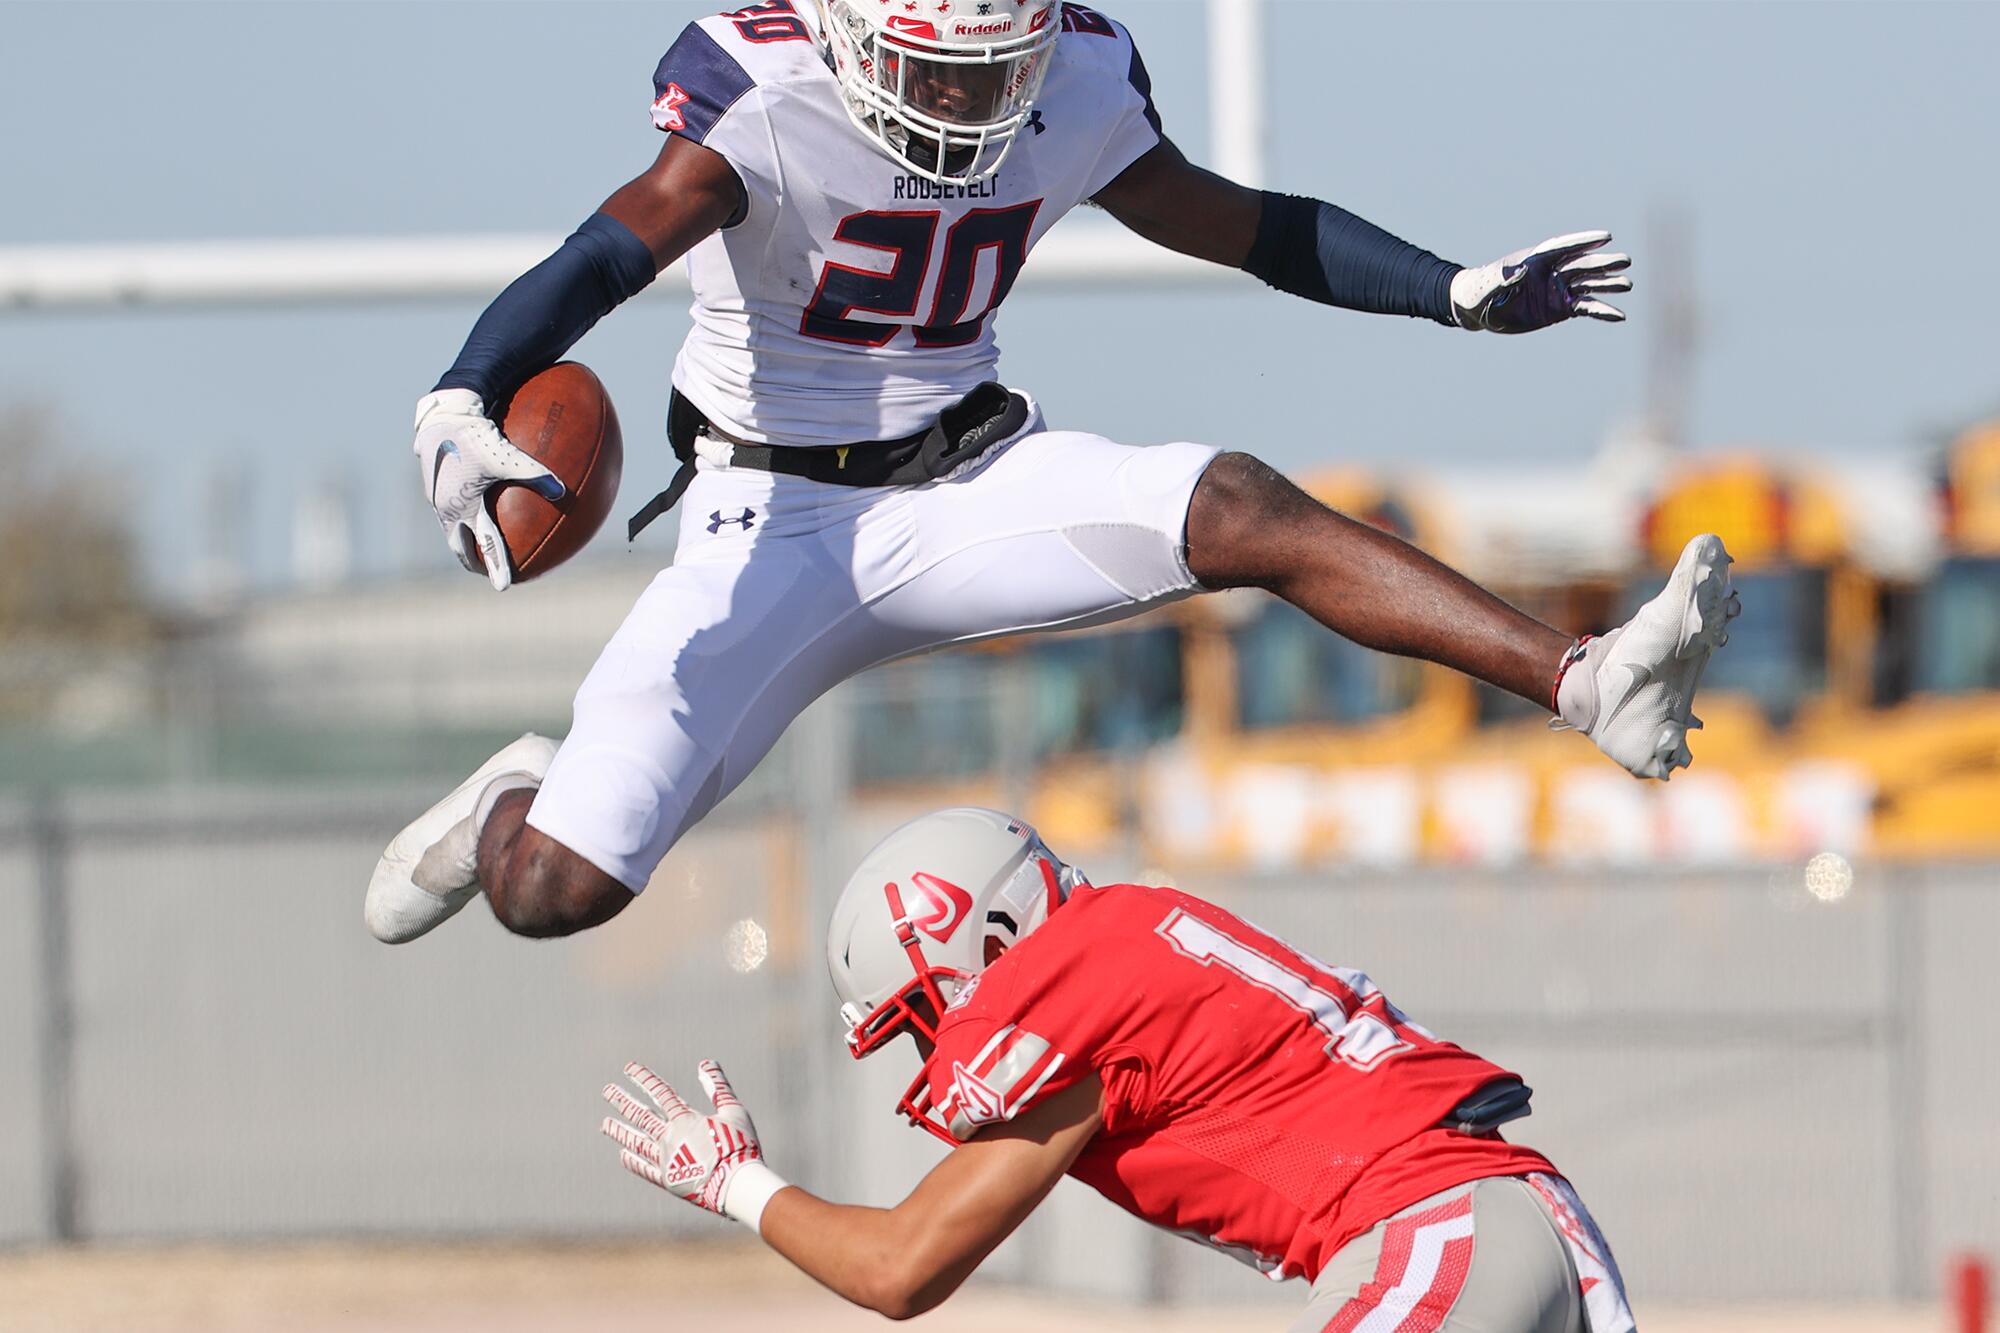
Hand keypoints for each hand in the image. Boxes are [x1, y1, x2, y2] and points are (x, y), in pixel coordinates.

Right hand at [412, 388, 564, 590]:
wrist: (442, 412)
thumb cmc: (474, 435)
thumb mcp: (509, 456)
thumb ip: (537, 475)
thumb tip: (564, 492)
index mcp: (462, 508)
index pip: (483, 546)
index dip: (494, 568)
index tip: (503, 586)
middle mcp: (445, 506)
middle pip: (458, 542)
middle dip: (471, 558)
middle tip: (482, 569)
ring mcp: (436, 493)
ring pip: (451, 522)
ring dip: (463, 535)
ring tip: (475, 542)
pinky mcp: (433, 477)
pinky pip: (451, 500)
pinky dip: (462, 508)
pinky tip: (474, 497)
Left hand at [601, 1060, 786, 1228]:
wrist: (736, 1185)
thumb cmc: (740, 1146)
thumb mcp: (734, 1111)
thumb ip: (718, 1087)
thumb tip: (705, 1063)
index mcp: (685, 1120)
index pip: (660, 1092)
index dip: (643, 1078)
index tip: (628, 1068)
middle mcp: (670, 1138)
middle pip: (641, 1116)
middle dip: (623, 1101)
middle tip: (607, 1090)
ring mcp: (666, 1160)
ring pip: (637, 1142)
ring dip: (620, 1131)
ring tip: (604, 1124)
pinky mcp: (668, 1180)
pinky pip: (645, 1169)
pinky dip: (633, 1161)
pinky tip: (622, 1155)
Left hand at [1450, 231, 1631, 333]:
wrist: (1477, 309)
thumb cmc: (1478, 291)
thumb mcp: (1486, 286)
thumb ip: (1502, 278)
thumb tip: (1521, 271)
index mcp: (1535, 259)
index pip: (1563, 247)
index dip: (1584, 241)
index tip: (1605, 236)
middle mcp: (1552, 271)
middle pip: (1582, 264)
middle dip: (1603, 263)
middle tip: (1625, 260)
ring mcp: (1558, 289)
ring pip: (1589, 284)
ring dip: (1608, 284)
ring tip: (1627, 284)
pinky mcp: (1561, 308)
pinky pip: (1586, 308)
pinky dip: (1601, 311)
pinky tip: (1619, 315)